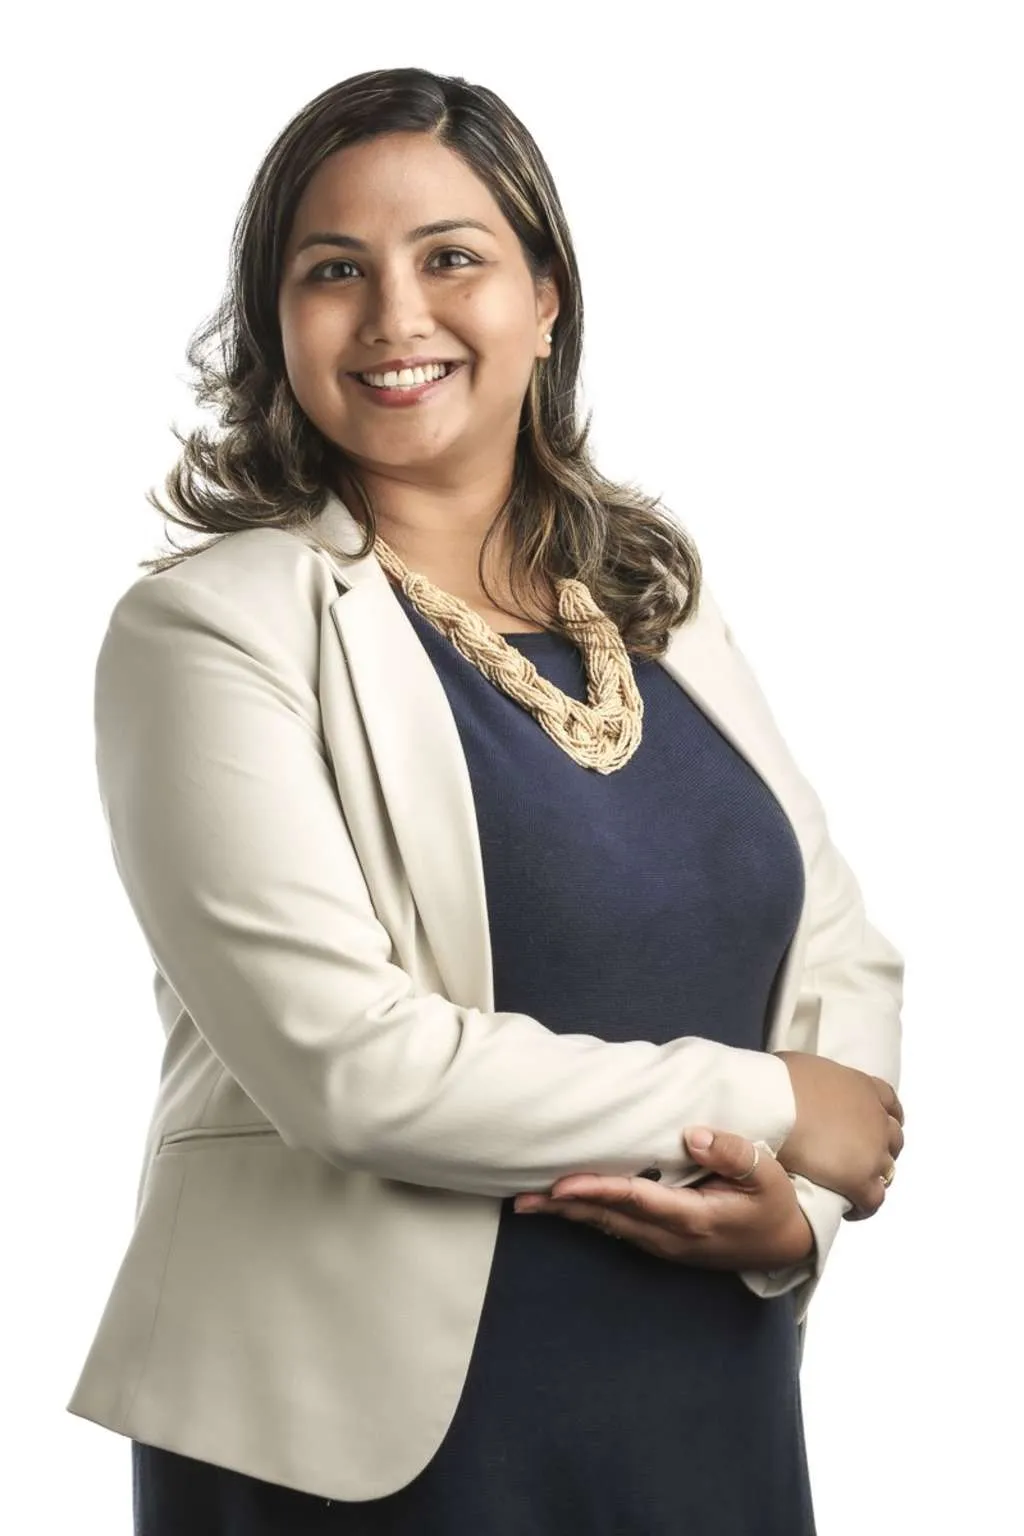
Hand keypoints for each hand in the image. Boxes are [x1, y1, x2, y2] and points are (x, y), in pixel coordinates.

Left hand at [513, 1127, 814, 1270]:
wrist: (783, 1244)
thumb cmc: (773, 1203)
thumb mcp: (767, 1175)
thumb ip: (733, 1153)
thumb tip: (693, 1135)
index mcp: (694, 1217)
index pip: (635, 1200)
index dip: (597, 1191)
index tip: (561, 1186)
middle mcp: (670, 1237)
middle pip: (608, 1218)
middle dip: (564, 1208)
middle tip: (522, 1199)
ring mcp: (663, 1245)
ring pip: (607, 1227)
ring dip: (568, 1215)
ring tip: (528, 1203)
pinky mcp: (660, 1243)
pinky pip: (616, 1228)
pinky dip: (587, 1216)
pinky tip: (564, 1207)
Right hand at [775, 1051, 903, 1216]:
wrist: (775, 1108)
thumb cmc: (780, 1082)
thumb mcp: (801, 1066)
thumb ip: (815, 1077)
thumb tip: (800, 1081)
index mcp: (863, 1087)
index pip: (890, 1102)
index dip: (886, 1114)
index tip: (877, 1123)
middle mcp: (876, 1118)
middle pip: (893, 1138)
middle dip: (881, 1147)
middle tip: (858, 1156)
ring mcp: (873, 1150)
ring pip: (888, 1170)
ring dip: (873, 1176)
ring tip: (852, 1185)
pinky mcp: (861, 1180)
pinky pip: (874, 1200)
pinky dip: (865, 1206)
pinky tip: (849, 1209)